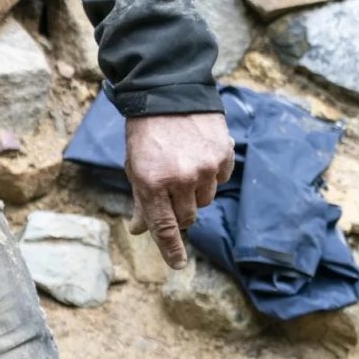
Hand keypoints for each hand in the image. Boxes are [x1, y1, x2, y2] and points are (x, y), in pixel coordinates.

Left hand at [124, 112, 234, 269]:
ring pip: (205, 199)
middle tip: (172, 192)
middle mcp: (180, 179)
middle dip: (180, 211)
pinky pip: (221, 178)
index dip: (172, 250)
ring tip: (184, 164)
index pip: (165, 228)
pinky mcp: (223, 154)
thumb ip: (141, 200)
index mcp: (151, 183)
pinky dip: (212, 172)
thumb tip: (140, 231)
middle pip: (188, 217)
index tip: (178, 265)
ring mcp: (205, 167)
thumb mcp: (134, 166)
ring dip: (195, 191)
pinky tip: (199, 154)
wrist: (167, 92)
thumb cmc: (146, 132)